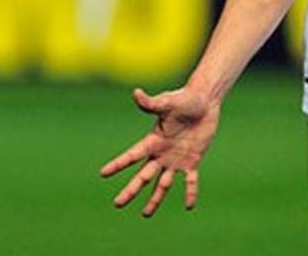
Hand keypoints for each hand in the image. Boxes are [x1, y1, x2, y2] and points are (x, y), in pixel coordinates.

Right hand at [99, 87, 220, 215]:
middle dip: (131, 190)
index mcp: (153, 140)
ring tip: (146, 214)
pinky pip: (190, 180)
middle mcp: (161, 153)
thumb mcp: (167, 102)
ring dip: (155, 199)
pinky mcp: (192, 160)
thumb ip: (152, 103)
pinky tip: (189, 206)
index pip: (132, 155)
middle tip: (117, 204)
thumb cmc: (184, 99)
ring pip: (163, 184)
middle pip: (143, 175)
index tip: (103, 173)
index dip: (118, 164)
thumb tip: (136, 93)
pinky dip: (190, 192)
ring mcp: (176, 159)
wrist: (204, 101)